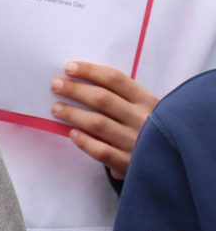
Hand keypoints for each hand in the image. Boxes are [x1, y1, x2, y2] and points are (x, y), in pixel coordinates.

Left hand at [51, 61, 158, 179]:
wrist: (174, 163)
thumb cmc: (151, 132)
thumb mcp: (147, 111)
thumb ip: (124, 100)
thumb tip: (84, 85)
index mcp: (147, 101)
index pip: (116, 80)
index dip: (91, 72)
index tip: (69, 67)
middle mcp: (142, 118)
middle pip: (103, 99)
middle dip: (76, 90)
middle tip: (56, 85)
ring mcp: (136, 142)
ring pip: (98, 124)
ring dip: (74, 113)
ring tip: (56, 108)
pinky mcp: (129, 163)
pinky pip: (101, 150)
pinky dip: (84, 141)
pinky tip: (71, 134)